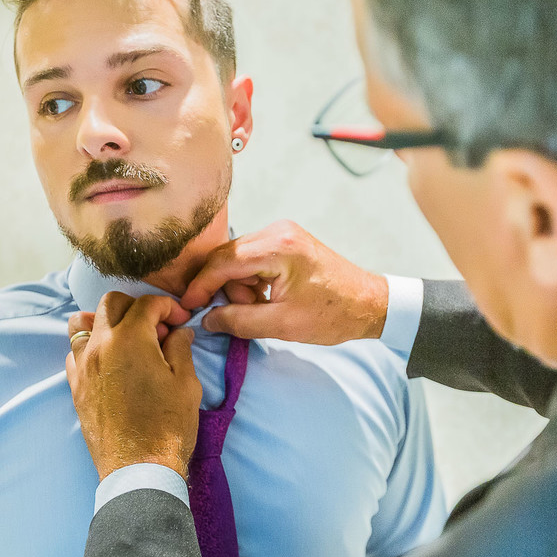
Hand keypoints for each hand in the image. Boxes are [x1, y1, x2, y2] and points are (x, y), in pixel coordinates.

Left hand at [65, 293, 201, 480]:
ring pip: (83, 323)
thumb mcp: (186, 382)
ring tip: (127, 338)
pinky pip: (74, 353)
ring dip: (106, 322)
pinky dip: (91, 348)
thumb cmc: (168, 426)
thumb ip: (181, 348)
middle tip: (157, 327)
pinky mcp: (76, 387)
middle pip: (111, 303)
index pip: (147, 304)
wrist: (139, 469)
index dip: (169, 307)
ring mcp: (83, 366)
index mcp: (131, 339)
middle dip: (136, 307)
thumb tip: (178, 332)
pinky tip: (111, 362)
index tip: (181, 320)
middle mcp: (100, 345)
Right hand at [179, 221, 389, 345]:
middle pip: (227, 258)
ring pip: (239, 260)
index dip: (200, 286)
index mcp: (278, 246)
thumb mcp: (283, 325)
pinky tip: (269, 299)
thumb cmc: (333, 314)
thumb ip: (239, 321)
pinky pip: (253, 259)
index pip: (222, 262)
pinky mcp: (287, 241)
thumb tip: (207, 320)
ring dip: (242, 288)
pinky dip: (253, 281)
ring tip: (265, 309)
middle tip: (246, 314)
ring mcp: (283, 233)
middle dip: (227, 290)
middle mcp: (278, 231)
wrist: (369, 304)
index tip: (187, 307)